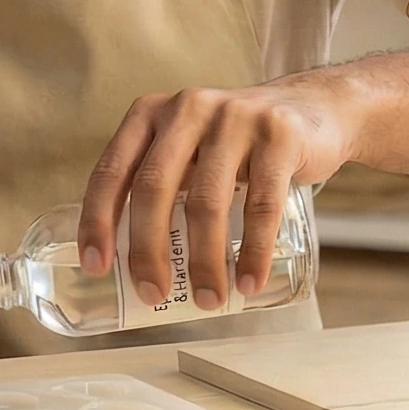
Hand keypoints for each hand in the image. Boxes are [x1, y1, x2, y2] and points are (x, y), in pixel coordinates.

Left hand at [79, 79, 357, 311]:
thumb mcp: (187, 148)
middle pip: (154, 188)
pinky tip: (249, 282)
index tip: (96, 267)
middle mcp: (186, 109)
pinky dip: (254, 252)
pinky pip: (262, 205)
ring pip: (207, 202)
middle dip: (148, 250)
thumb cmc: (234, 144)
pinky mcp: (279, 137)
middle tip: (152, 294)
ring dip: (204, 261)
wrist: (313, 108)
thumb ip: (159, 183)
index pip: (112, 171)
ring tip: (208, 301)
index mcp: (150, 114)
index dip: (98, 220)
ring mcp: (234, 119)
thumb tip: (129, 262)